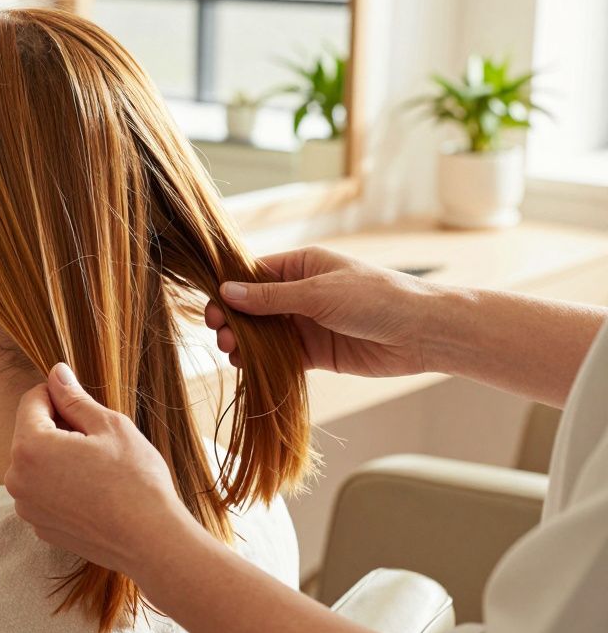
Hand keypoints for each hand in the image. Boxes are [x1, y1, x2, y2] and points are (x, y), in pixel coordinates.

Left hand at [5, 363, 193, 578]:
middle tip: (97, 438)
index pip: (30, 401)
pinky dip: (61, 484)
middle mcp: (17, 479)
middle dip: (57, 427)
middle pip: (30, 433)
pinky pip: (43, 492)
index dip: (57, 394)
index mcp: (30, 447)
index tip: (83, 402)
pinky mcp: (40, 527)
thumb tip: (56, 373)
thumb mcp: (108, 425)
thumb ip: (74, 398)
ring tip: (98, 466)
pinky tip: (93, 490)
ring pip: (36, 463)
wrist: (151, 541)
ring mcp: (27, 508)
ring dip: (58, 456)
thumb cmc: (135, 479)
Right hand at [205, 246, 433, 377]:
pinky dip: (262, 361)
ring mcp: (308, 323)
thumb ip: (270, 297)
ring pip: (265, 333)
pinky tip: (247, 367)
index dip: (230, 291)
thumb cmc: (375, 298)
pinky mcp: (317, 352)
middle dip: (234, 320)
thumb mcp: (318, 293)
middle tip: (221, 335)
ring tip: (232, 353)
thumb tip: (227, 292)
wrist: (422, 333)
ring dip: (245, 342)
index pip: (254, 274)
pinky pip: (281, 356)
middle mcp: (301, 292)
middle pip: (255, 306)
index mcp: (302, 266)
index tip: (211, 309)